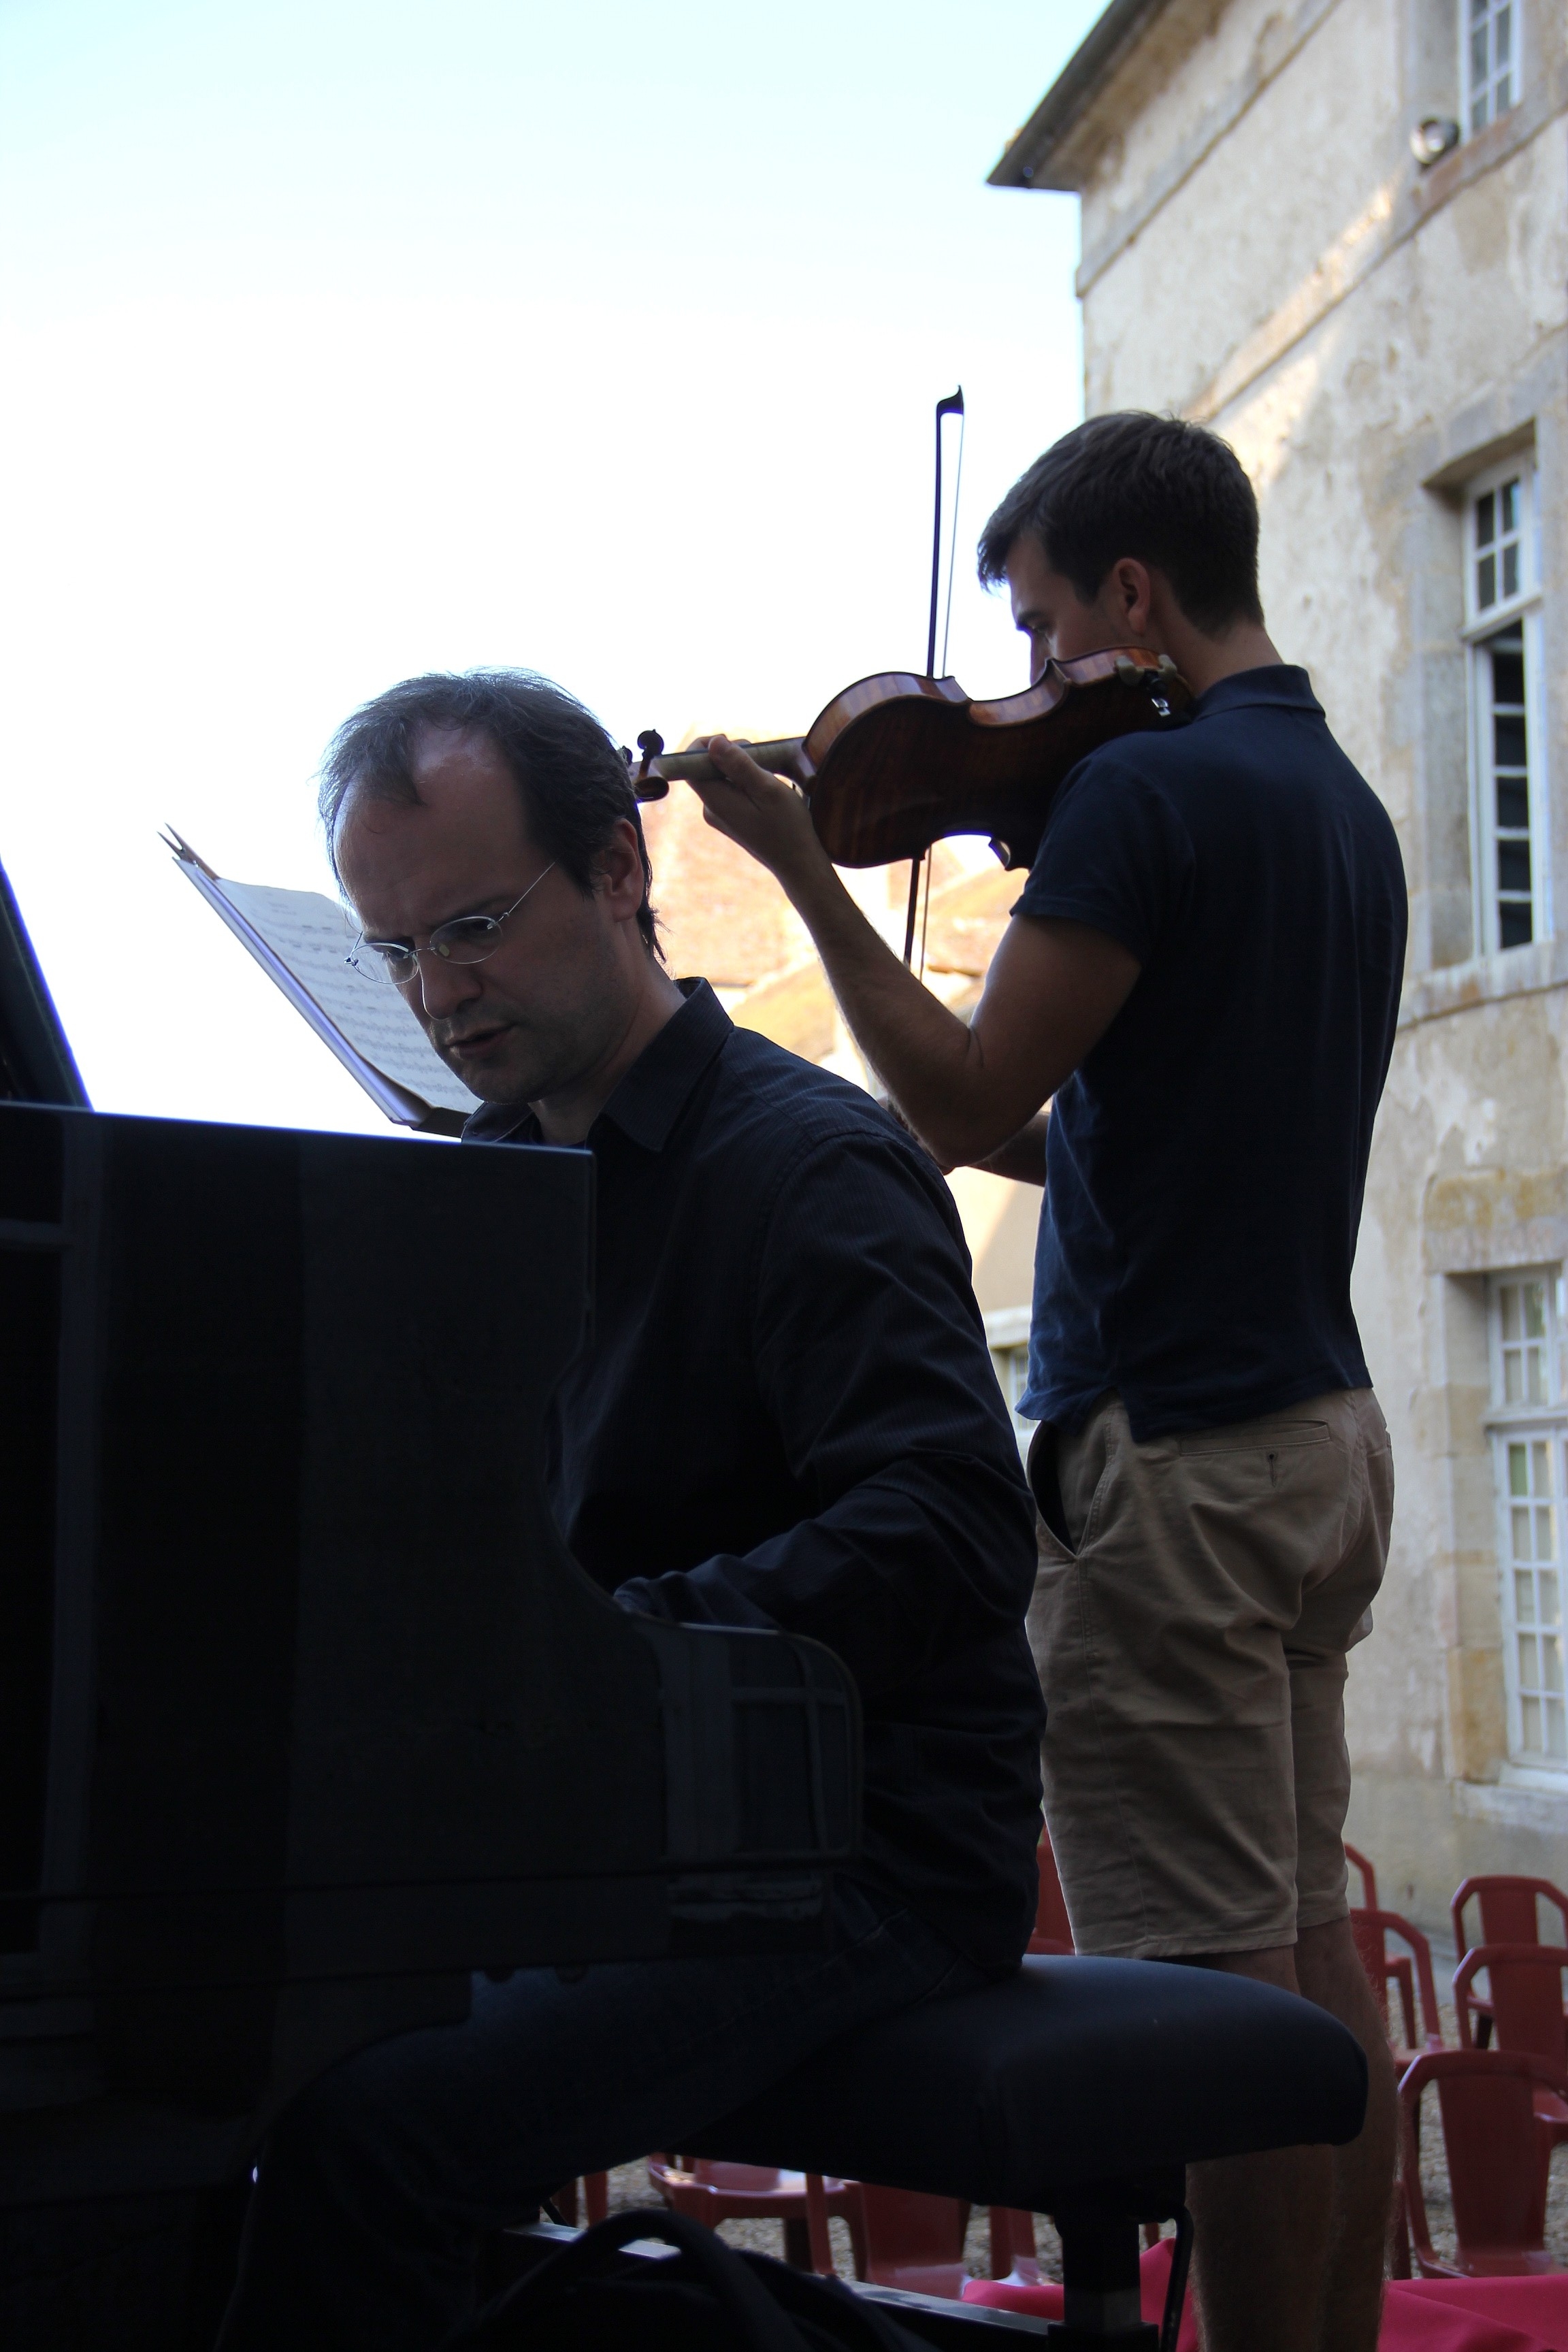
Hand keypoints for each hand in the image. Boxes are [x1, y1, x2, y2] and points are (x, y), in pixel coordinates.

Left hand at [685, 734, 829, 889]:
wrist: (798, 862)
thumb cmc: (788, 827)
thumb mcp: (768, 790)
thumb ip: (739, 765)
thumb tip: (713, 743)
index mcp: (716, 801)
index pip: (690, 765)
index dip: (703, 746)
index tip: (729, 739)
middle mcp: (711, 809)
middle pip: (706, 769)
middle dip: (728, 754)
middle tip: (759, 758)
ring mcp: (720, 815)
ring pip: (720, 778)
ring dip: (740, 767)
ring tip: (767, 776)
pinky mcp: (730, 818)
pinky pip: (729, 790)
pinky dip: (744, 781)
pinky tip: (765, 789)